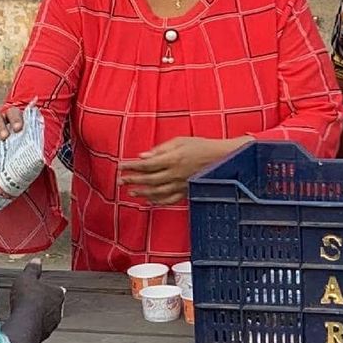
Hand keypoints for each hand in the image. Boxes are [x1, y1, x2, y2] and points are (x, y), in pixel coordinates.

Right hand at [9, 258, 65, 342]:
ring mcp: (52, 324)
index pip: (56, 290)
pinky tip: (24, 323)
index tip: (39, 288)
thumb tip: (36, 261)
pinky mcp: (44, 335)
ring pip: (47, 317)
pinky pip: (39, 328)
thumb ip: (32, 269)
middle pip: (52, 304)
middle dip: (43, 303)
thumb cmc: (27, 299)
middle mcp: (59, 310)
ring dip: (39, 315)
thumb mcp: (27, 278)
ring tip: (26, 312)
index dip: (47, 289)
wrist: (24, 324)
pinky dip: (33, 325)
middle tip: (31, 300)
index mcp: (58, 294)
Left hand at [119, 136, 249, 205]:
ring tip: (131, 192)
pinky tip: (150, 201)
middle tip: (120, 181)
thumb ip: (160, 149)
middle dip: (132, 180)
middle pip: (148, 179)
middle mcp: (175, 174)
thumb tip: (142, 156)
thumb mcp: (180, 141)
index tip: (120, 166)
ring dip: (142, 192)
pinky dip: (158, 201)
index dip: (131, 166)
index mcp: (172, 159)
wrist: (223, 158)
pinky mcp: (187, 191)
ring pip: (157, 192)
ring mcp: (181, 185)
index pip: (146, 164)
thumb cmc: (201, 146)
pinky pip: (170, 200)